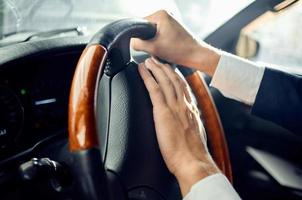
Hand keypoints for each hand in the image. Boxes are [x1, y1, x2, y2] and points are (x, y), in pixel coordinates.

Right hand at [132, 10, 220, 75]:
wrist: (196, 56)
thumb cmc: (180, 50)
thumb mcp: (153, 48)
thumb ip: (137, 43)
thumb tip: (131, 42)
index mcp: (160, 14)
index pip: (139, 25)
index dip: (140, 38)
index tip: (148, 46)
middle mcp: (165, 15)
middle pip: (146, 30)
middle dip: (148, 42)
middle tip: (157, 49)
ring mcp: (170, 22)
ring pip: (152, 35)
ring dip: (154, 45)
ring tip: (163, 50)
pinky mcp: (173, 30)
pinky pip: (160, 37)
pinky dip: (160, 45)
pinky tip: (167, 50)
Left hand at [138, 57, 218, 195]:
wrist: (192, 161)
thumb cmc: (193, 154)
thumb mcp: (195, 136)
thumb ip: (190, 126)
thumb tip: (186, 126)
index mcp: (191, 111)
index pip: (183, 89)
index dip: (177, 77)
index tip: (172, 70)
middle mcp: (184, 105)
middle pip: (174, 81)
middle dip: (166, 68)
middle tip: (159, 59)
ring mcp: (174, 107)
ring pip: (164, 81)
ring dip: (156, 68)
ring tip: (149, 60)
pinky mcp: (163, 112)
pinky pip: (154, 90)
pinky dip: (148, 78)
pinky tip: (142, 71)